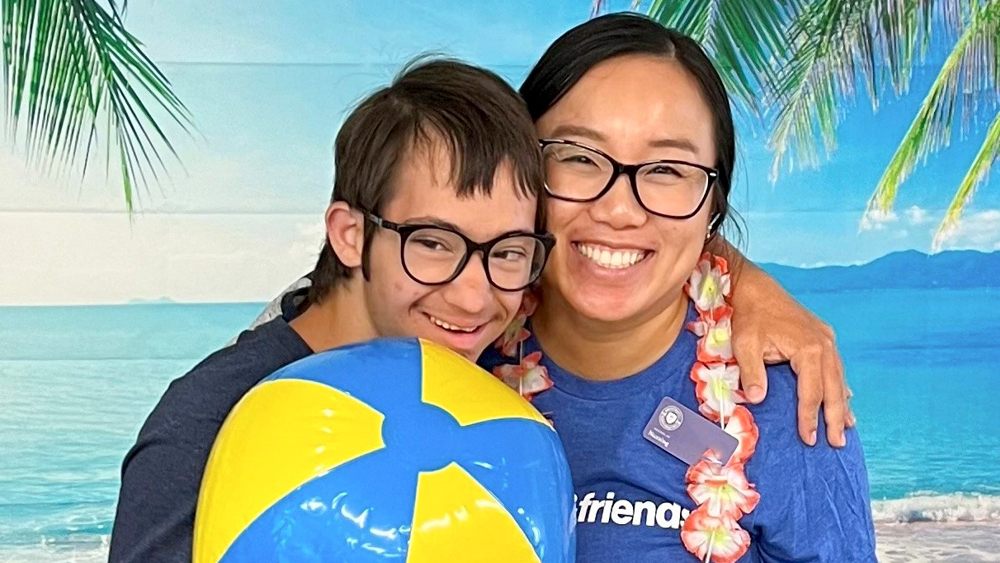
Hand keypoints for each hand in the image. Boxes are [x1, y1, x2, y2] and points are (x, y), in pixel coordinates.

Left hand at [729, 273, 854, 447]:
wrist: (755, 288)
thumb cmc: (749, 316)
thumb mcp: (745, 344)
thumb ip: (752, 372)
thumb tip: (757, 399)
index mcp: (809, 349)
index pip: (811, 392)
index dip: (809, 417)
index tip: (809, 439)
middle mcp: (824, 344)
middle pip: (833, 388)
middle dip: (835, 417)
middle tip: (836, 443)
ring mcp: (826, 339)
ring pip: (839, 377)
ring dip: (842, 403)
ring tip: (848, 426)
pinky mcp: (822, 335)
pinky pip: (835, 366)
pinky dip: (839, 384)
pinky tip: (845, 397)